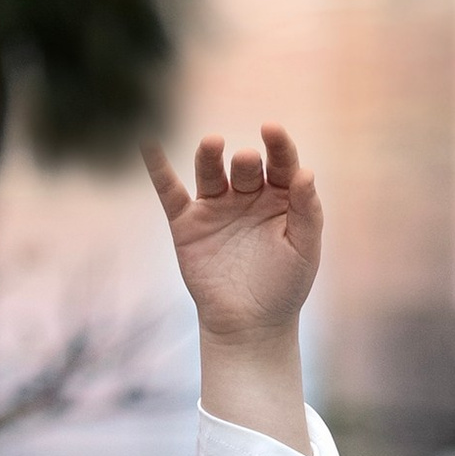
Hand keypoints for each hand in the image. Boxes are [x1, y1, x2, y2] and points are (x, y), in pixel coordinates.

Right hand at [145, 125, 321, 344]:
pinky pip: (170, 191)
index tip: (272, 130)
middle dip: (246, 162)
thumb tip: (306, 173)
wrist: (249, 325)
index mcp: (280, 198)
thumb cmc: (284, 287)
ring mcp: (216, 207)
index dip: (279, 146)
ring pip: (210, 173)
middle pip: (245, 168)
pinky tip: (147, 141)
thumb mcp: (304, 251)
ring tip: (213, 144)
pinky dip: (157, 167)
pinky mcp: (188, 223)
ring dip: (209, 157)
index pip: (282, 163)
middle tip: (247, 162)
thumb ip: (307, 212)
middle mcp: (247, 196)